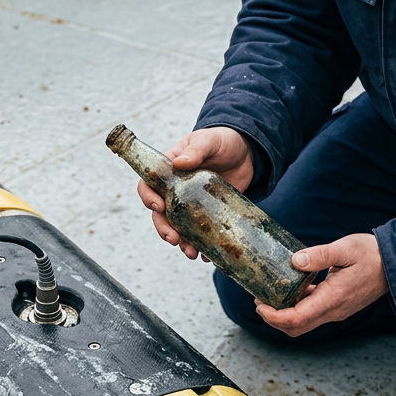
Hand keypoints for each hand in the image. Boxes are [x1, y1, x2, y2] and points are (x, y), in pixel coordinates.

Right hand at [137, 127, 253, 259]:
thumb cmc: (222, 141)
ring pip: (179, 228)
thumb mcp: (209, 140)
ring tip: (193, 253)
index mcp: (169, 171)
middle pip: (161, 214)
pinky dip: (203, 246)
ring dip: (182, 243)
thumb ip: (196, 149)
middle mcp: (176, 191)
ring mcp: (191, 205)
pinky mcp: (208, 215)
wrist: (247, 153)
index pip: (148, 185)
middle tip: (174, 239)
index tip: (159, 206)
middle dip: (164, 229)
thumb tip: (180, 162)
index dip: (148, 197)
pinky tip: (209, 255)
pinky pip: (200, 234)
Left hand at [256, 234, 388, 336]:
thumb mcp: (345, 249)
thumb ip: (319, 256)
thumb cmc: (372, 255)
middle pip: (296, 327)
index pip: (297, 319)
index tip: (259, 304)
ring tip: (270, 296)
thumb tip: (295, 261)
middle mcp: (333, 311)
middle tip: (260, 302)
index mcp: (332, 299)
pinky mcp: (337, 306)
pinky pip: (313, 313)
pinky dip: (297, 307)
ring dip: (284, 314)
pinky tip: (291, 290)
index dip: (274, 316)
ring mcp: (336, 311)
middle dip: (274, 319)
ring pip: (304, 323)